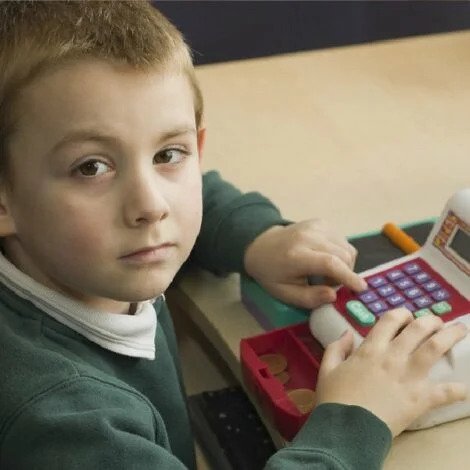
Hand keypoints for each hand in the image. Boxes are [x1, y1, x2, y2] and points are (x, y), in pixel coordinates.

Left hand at [243, 219, 366, 308]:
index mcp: (296, 255)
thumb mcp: (284, 293)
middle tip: (329, 284)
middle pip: (343, 255)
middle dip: (345, 274)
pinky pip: (342, 240)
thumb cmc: (272, 273)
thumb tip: (333, 295)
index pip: (329, 263)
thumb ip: (309, 298)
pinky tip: (325, 258)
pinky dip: (340, 253)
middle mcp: (308, 236)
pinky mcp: (321, 222)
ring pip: (347, 247)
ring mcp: (316, 226)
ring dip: (344, 264)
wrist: (260, 245)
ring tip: (325, 272)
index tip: (360, 288)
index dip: (348, 276)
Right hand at [315, 308, 467, 436]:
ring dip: (451, 336)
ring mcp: (409, 376)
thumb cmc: (334, 399)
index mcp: (371, 349)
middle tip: (438, 323)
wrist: (347, 429)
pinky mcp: (421, 398)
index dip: (403, 314)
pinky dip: (458, 390)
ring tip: (460, 331)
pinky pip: (446, 392)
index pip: (391, 319)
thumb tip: (346, 333)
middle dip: (432, 321)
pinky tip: (464, 389)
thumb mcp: (327, 369)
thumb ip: (336, 348)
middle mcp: (393, 356)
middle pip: (419, 329)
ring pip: (435, 348)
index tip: (408, 318)